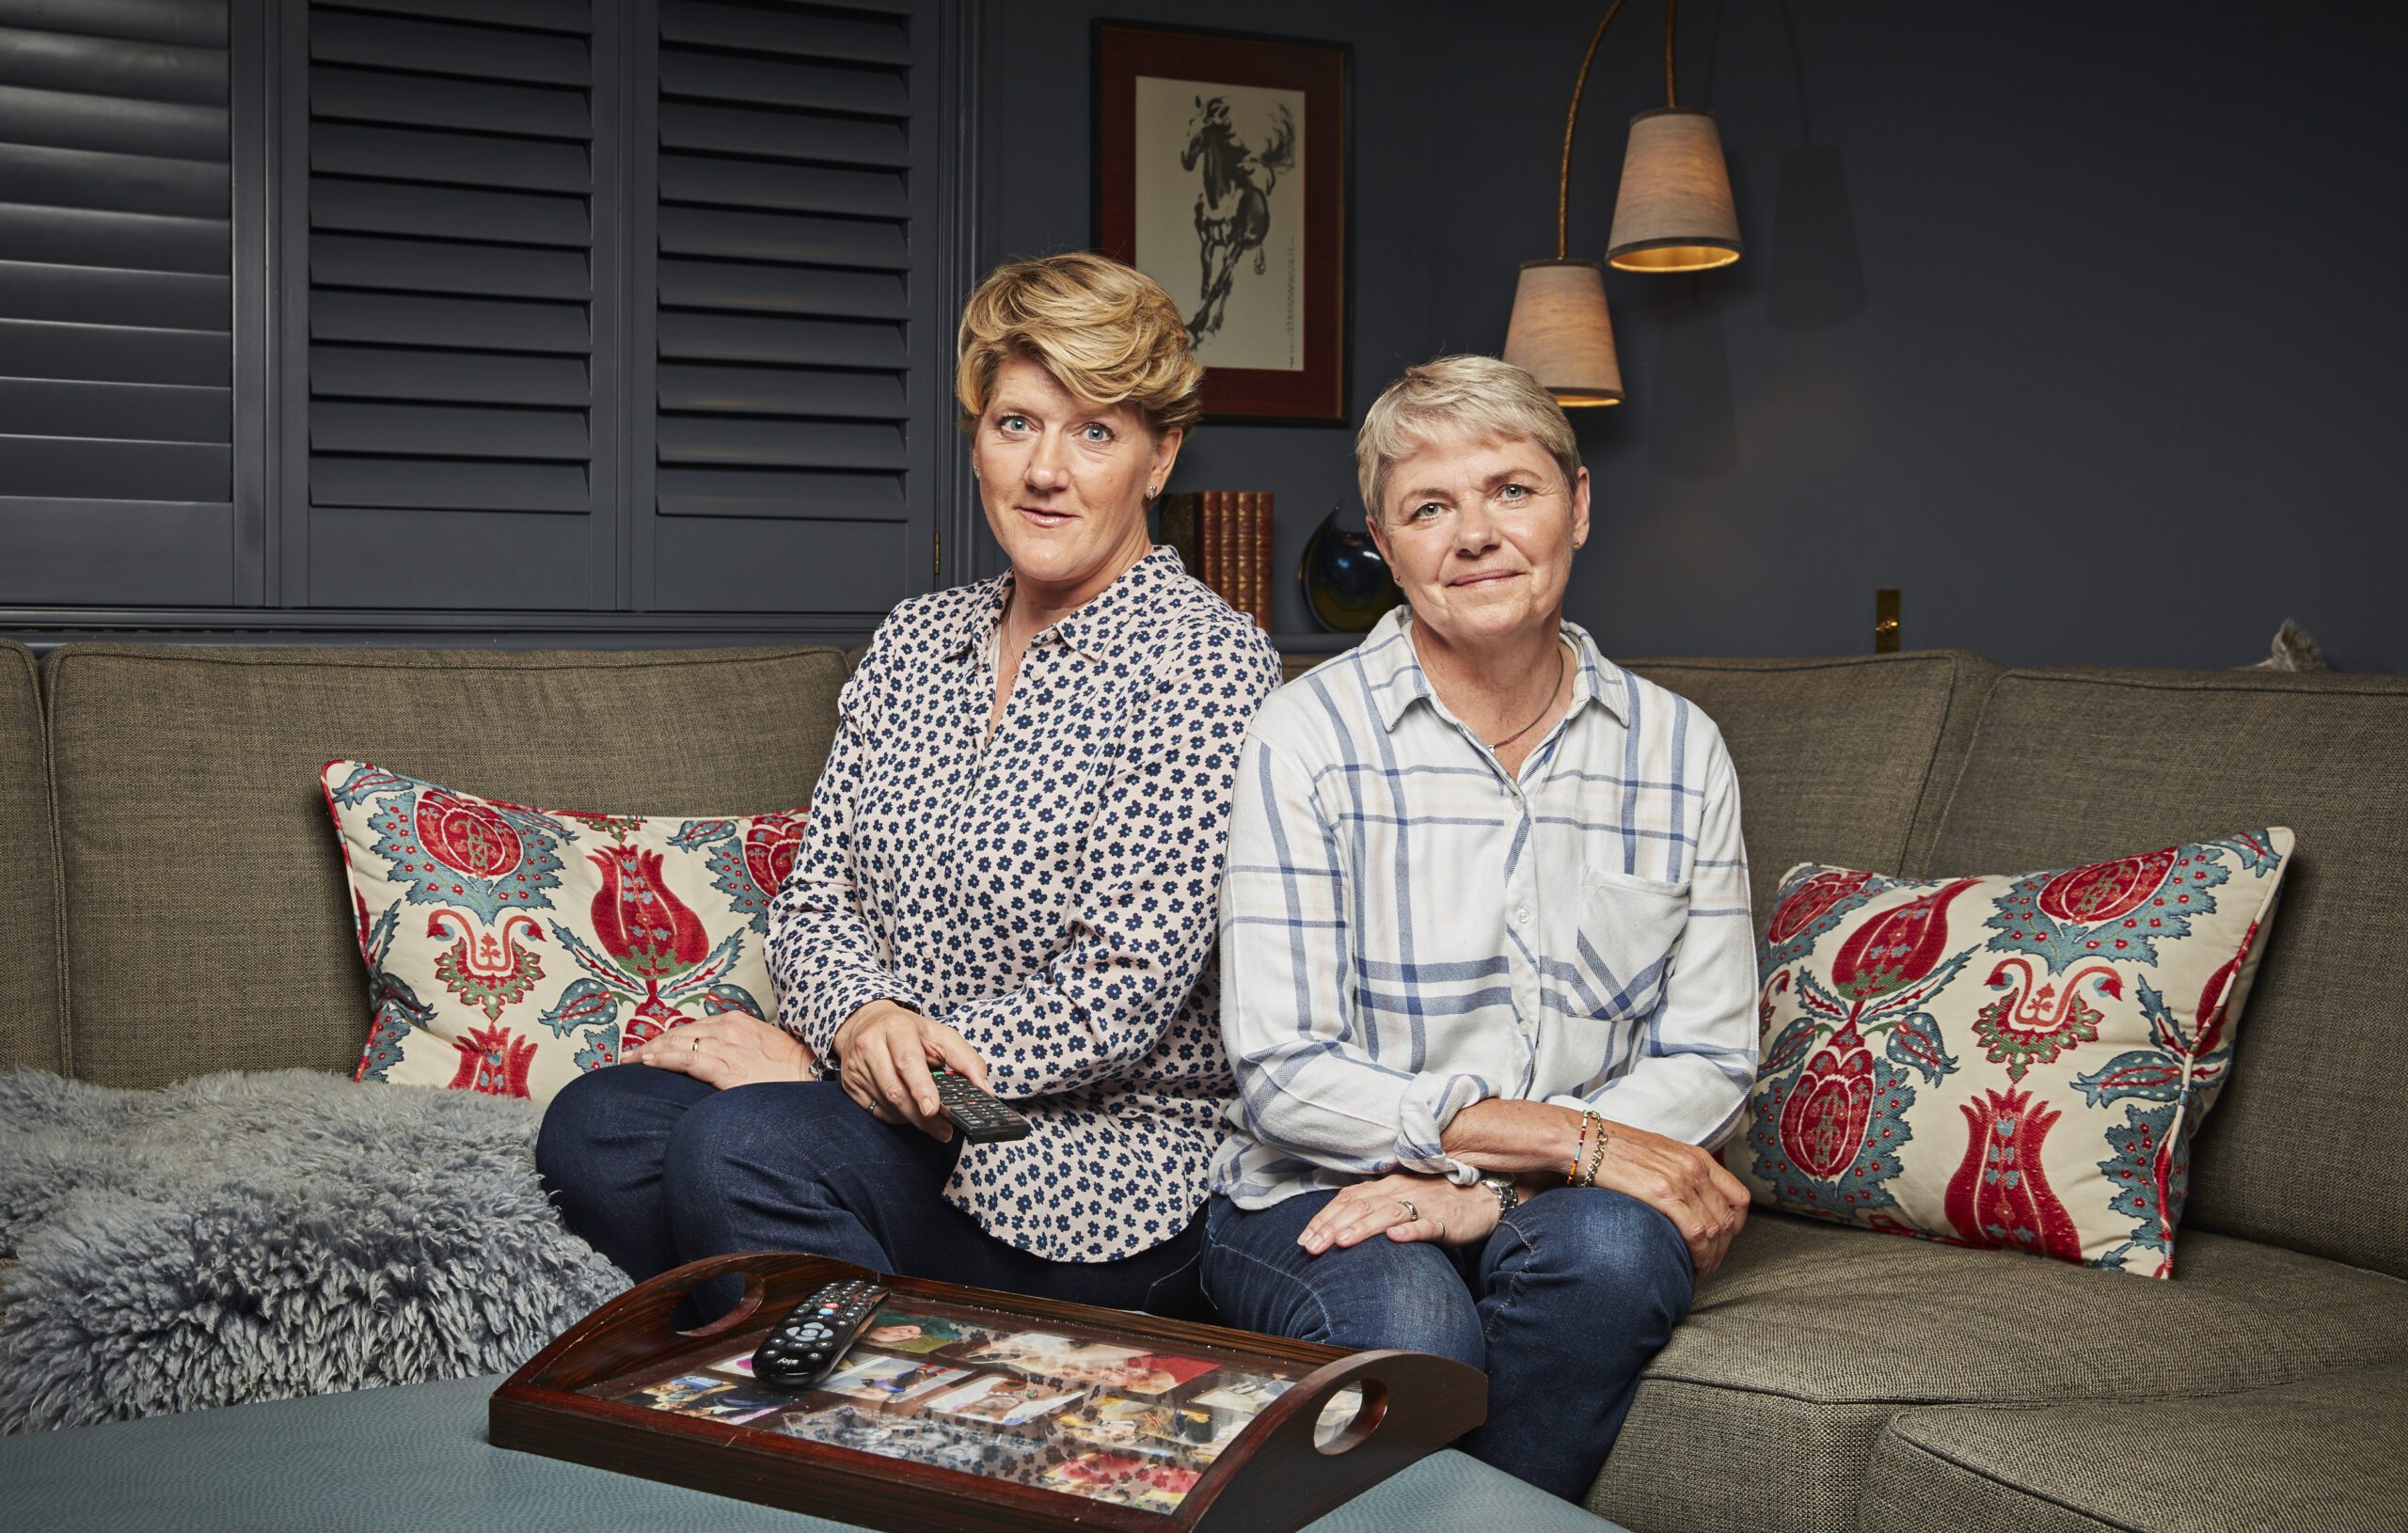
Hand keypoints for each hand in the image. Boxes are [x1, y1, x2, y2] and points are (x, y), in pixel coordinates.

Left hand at [629, 1013, 815, 1089]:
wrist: (812, 1077)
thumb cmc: (791, 1068)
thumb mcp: (763, 1046)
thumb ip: (738, 1046)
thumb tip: (719, 1057)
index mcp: (736, 1021)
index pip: (691, 1028)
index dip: (666, 1038)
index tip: (649, 1048)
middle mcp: (727, 1029)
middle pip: (678, 1033)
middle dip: (650, 1044)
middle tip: (627, 1057)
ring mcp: (725, 1047)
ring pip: (676, 1044)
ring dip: (648, 1052)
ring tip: (627, 1062)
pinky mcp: (725, 1067)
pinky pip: (685, 1060)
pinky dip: (662, 1059)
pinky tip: (646, 1062)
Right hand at [829, 1000, 990, 1141]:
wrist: (866, 1023)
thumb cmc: (909, 1031)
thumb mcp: (941, 1035)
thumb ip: (967, 1060)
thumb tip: (984, 1090)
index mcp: (896, 1028)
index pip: (907, 1061)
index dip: (921, 1087)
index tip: (933, 1109)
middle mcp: (870, 1045)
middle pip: (895, 1089)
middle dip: (921, 1115)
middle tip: (944, 1129)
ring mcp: (857, 1067)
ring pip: (886, 1104)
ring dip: (912, 1120)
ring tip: (934, 1125)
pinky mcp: (850, 1085)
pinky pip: (876, 1111)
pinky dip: (897, 1117)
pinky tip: (910, 1113)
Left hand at [1298, 1172, 1499, 1254]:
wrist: (1483, 1198)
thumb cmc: (1436, 1200)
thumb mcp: (1400, 1199)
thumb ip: (1372, 1207)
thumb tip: (1336, 1226)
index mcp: (1386, 1186)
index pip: (1347, 1198)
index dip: (1323, 1218)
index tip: (1303, 1239)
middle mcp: (1400, 1190)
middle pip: (1360, 1206)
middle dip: (1332, 1227)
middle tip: (1311, 1248)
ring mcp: (1423, 1204)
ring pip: (1388, 1213)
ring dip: (1363, 1228)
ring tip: (1342, 1242)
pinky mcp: (1446, 1220)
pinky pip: (1427, 1224)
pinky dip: (1410, 1230)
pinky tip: (1395, 1239)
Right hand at [1587, 1120, 1750, 1278]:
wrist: (1584, 1141)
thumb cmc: (1613, 1151)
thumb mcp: (1658, 1155)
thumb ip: (1679, 1174)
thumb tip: (1688, 1204)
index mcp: (1697, 1157)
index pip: (1738, 1197)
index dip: (1736, 1226)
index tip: (1723, 1242)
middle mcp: (1695, 1167)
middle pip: (1728, 1219)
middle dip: (1723, 1249)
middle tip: (1709, 1264)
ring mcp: (1681, 1179)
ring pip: (1715, 1230)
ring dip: (1711, 1257)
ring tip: (1699, 1269)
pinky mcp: (1662, 1193)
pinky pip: (1696, 1233)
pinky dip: (1699, 1255)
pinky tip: (1691, 1265)